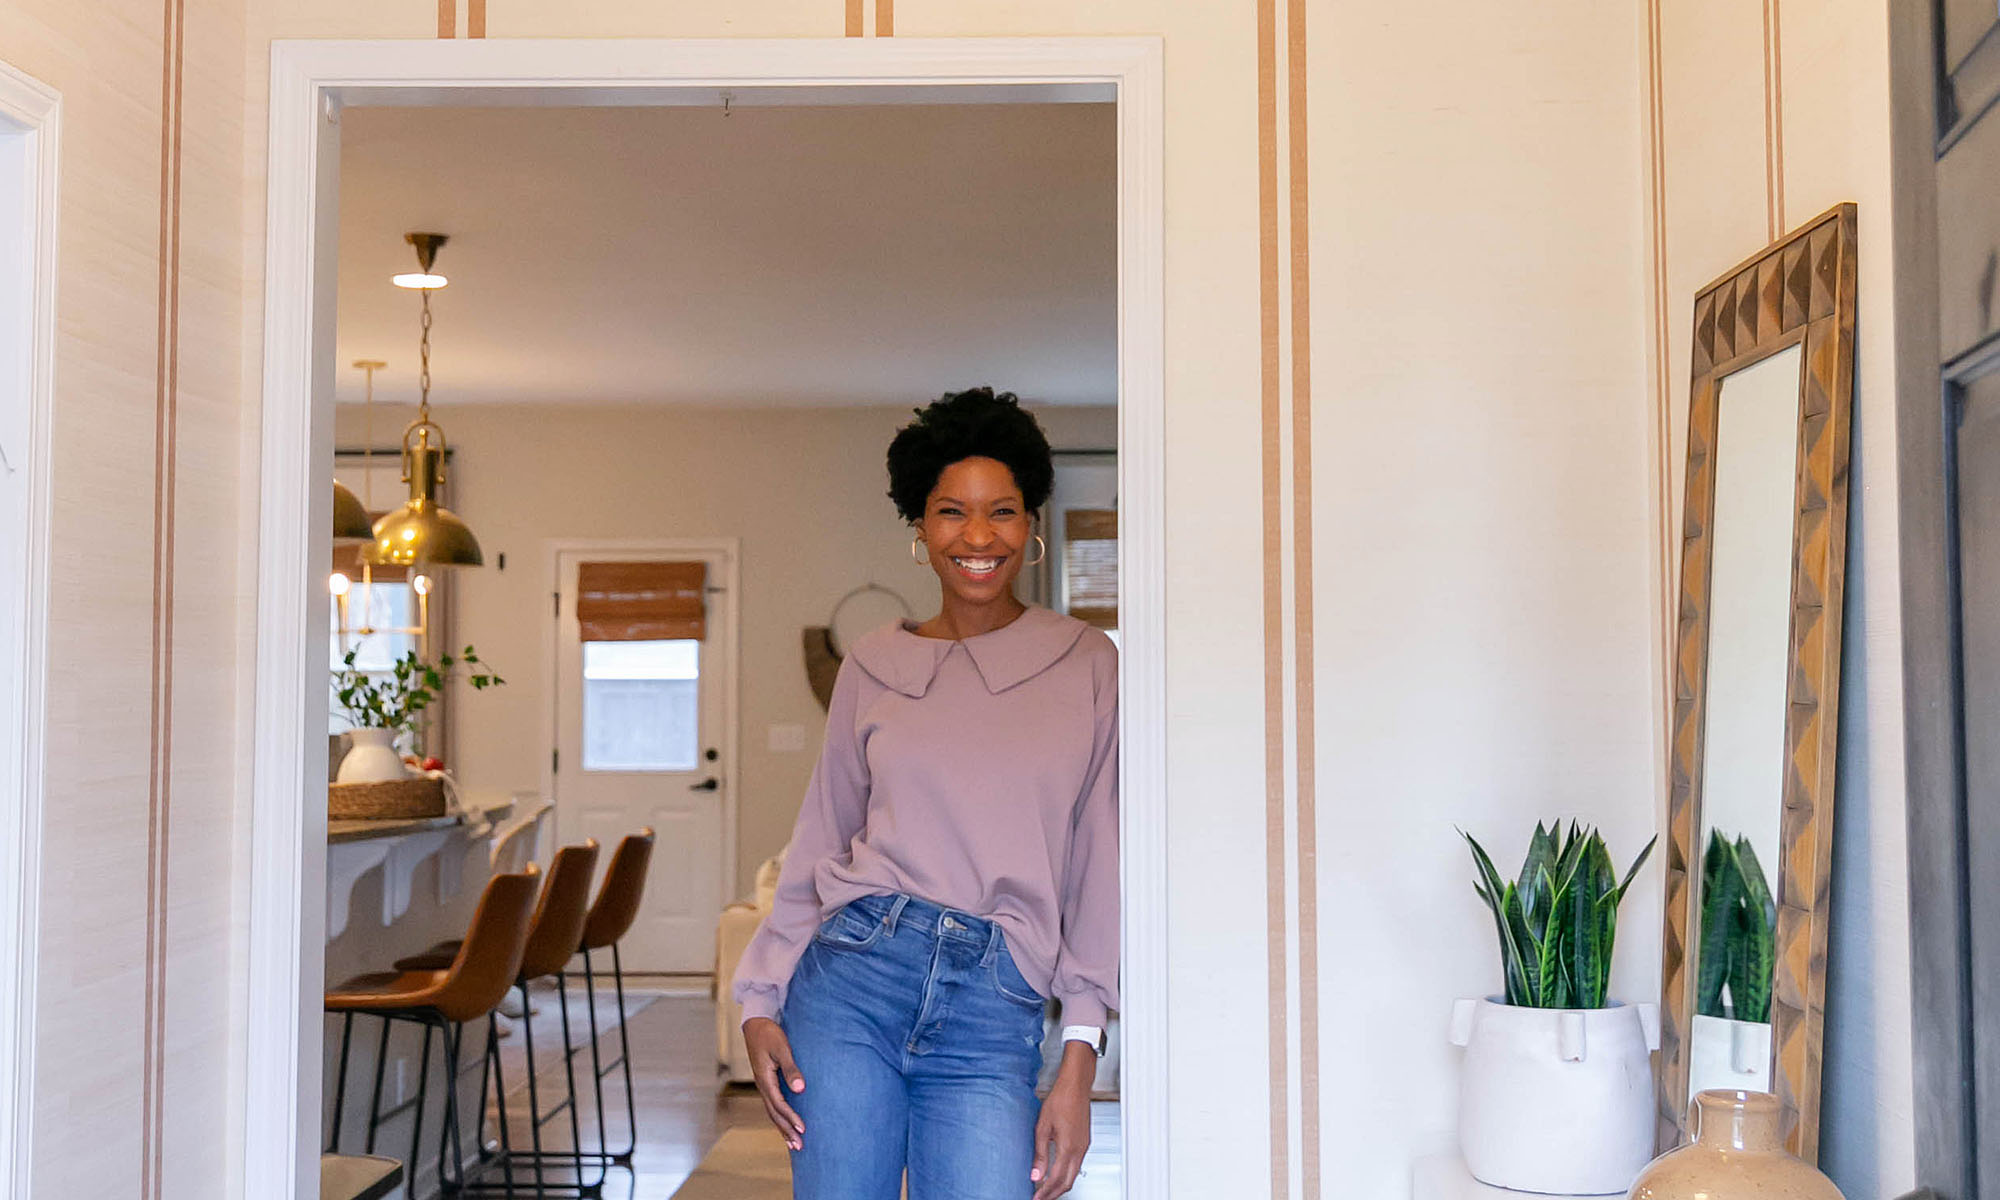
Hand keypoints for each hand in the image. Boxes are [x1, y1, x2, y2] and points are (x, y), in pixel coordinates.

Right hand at [744, 1017, 806, 1149]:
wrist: (756, 1025)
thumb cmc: (770, 1035)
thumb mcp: (782, 1049)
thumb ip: (791, 1069)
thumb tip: (800, 1089)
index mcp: (765, 1080)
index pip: (779, 1105)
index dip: (791, 1118)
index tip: (803, 1129)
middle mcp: (762, 1086)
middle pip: (774, 1114)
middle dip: (786, 1130)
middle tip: (799, 1146)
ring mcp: (762, 1085)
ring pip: (772, 1112)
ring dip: (782, 1128)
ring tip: (793, 1144)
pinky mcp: (766, 1082)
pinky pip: (772, 1105)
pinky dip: (779, 1118)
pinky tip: (786, 1124)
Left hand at [1030, 1043, 1094, 1198]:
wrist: (1076, 1085)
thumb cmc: (1060, 1100)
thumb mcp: (1042, 1127)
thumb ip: (1040, 1154)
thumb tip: (1035, 1175)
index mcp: (1068, 1148)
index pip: (1055, 1179)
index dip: (1045, 1193)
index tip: (1035, 1199)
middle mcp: (1079, 1150)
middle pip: (1068, 1182)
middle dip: (1054, 1194)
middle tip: (1040, 1199)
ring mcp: (1084, 1146)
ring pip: (1073, 1175)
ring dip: (1060, 1185)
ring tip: (1046, 1190)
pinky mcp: (1084, 1142)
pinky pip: (1077, 1165)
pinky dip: (1066, 1174)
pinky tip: (1056, 1172)